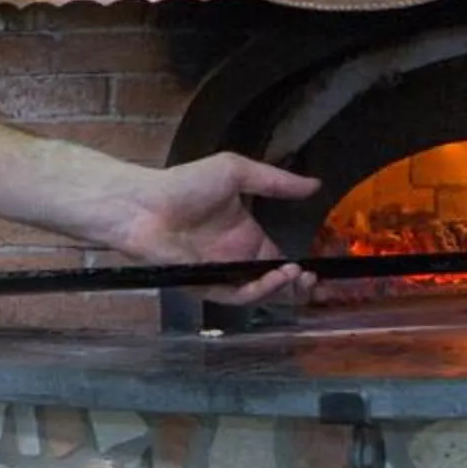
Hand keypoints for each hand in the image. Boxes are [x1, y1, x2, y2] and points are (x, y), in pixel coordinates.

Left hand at [110, 151, 322, 305]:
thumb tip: (316, 184)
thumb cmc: (184, 184)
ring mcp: (221, 273)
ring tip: (299, 275)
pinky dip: (258, 289)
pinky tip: (275, 276)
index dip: (300, 263)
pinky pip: (236, 295)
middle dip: (298, 283)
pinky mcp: (206, 285)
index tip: (322, 262)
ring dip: (282, 286)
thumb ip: (276, 181)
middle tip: (316, 280)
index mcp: (244, 234)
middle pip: (274, 279)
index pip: (279, 256)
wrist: (144, 204)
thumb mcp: (236, 172)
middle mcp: (235, 257)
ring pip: (259, 290)